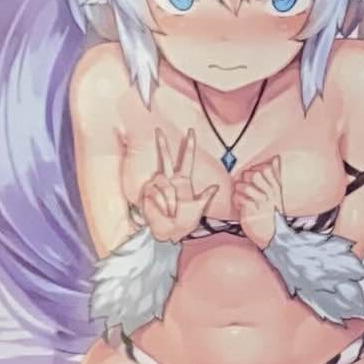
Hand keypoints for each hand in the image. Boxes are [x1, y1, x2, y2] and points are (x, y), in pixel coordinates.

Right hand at [129, 122, 212, 242]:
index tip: (191, 132)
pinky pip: (156, 192)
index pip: (186, 159)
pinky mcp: (148, 193)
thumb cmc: (185, 222)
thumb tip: (215, 186)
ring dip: (169, 198)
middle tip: (158, 129)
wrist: (171, 233)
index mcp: (184, 181)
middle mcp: (170, 180)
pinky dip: (163, 203)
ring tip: (172, 211)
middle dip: (162, 144)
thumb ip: (205, 197)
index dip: (189, 146)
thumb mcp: (198, 209)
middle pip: (165, 158)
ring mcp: (158, 186)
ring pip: (163, 181)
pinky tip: (165, 211)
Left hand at [234, 153, 281, 246]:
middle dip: (246, 177)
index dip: (256, 168)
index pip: (267, 169)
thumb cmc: (272, 212)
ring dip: (239, 187)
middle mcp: (270, 194)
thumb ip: (275, 175)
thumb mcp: (277, 193)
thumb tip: (276, 159)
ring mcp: (261, 202)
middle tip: (244, 182)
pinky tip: (239, 203)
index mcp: (276, 188)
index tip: (253, 173)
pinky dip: (236, 199)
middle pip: (255, 175)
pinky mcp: (252, 211)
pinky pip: (239, 198)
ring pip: (246, 186)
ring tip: (240, 192)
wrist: (273, 235)